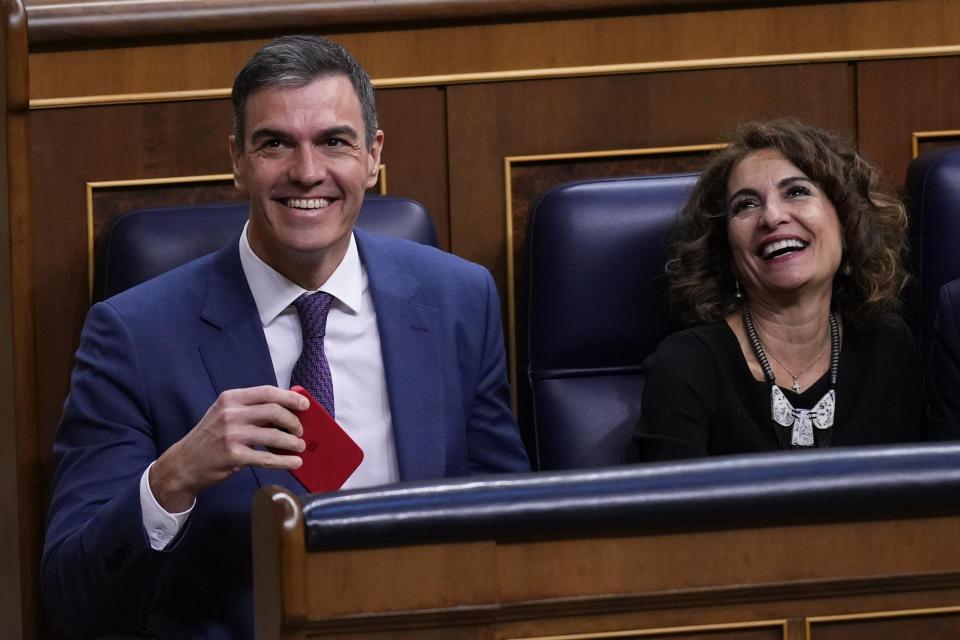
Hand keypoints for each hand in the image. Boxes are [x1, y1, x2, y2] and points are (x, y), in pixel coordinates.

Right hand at [149, 386, 308, 511]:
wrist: (184, 464)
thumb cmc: (209, 438)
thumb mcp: (224, 414)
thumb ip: (250, 409)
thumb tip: (285, 410)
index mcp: (230, 398)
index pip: (267, 392)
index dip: (290, 397)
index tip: (305, 404)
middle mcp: (231, 413)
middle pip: (275, 411)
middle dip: (293, 422)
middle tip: (300, 431)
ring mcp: (231, 435)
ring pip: (274, 435)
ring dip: (292, 442)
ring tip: (299, 447)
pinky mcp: (234, 456)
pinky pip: (267, 458)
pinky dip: (285, 461)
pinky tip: (294, 463)